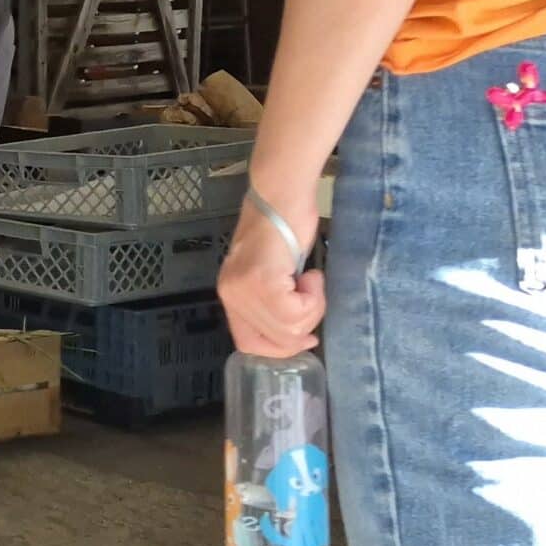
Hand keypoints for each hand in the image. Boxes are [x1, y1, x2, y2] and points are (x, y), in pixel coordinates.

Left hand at [217, 197, 325, 360]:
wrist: (281, 196)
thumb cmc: (284, 230)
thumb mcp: (273, 275)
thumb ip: (274, 304)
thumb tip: (299, 339)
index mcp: (232, 296)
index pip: (249, 344)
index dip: (280, 349)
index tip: (306, 339)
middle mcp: (232, 296)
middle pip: (276, 341)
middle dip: (305, 325)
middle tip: (311, 294)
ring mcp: (245, 289)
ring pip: (289, 329)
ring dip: (312, 308)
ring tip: (309, 280)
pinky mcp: (263, 280)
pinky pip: (297, 313)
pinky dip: (314, 298)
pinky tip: (310, 275)